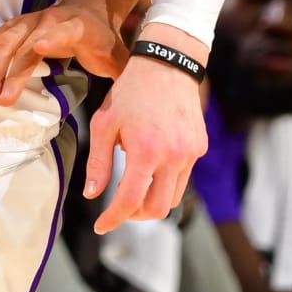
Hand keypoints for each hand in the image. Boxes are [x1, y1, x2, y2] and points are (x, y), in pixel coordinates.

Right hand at [0, 0, 126, 106]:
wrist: (88, 3)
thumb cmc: (101, 36)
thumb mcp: (117, 55)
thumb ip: (123, 77)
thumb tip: (133, 106)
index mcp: (76, 26)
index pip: (63, 30)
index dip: (52, 38)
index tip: (39, 48)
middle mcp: (47, 20)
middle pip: (22, 42)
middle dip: (8, 71)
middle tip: (0, 101)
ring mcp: (27, 23)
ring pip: (1, 42)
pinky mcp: (14, 28)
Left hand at [84, 21, 207, 232]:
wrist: (167, 65)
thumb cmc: (131, 92)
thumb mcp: (104, 125)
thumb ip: (99, 163)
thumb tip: (92, 195)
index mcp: (146, 152)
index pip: (131, 201)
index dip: (114, 219)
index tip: (102, 226)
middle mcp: (174, 157)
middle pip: (157, 209)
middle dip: (136, 215)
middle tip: (119, 209)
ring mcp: (191, 153)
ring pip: (173, 196)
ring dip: (152, 199)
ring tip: (135, 185)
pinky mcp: (199, 147)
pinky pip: (183, 176)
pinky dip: (165, 180)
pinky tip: (151, 164)